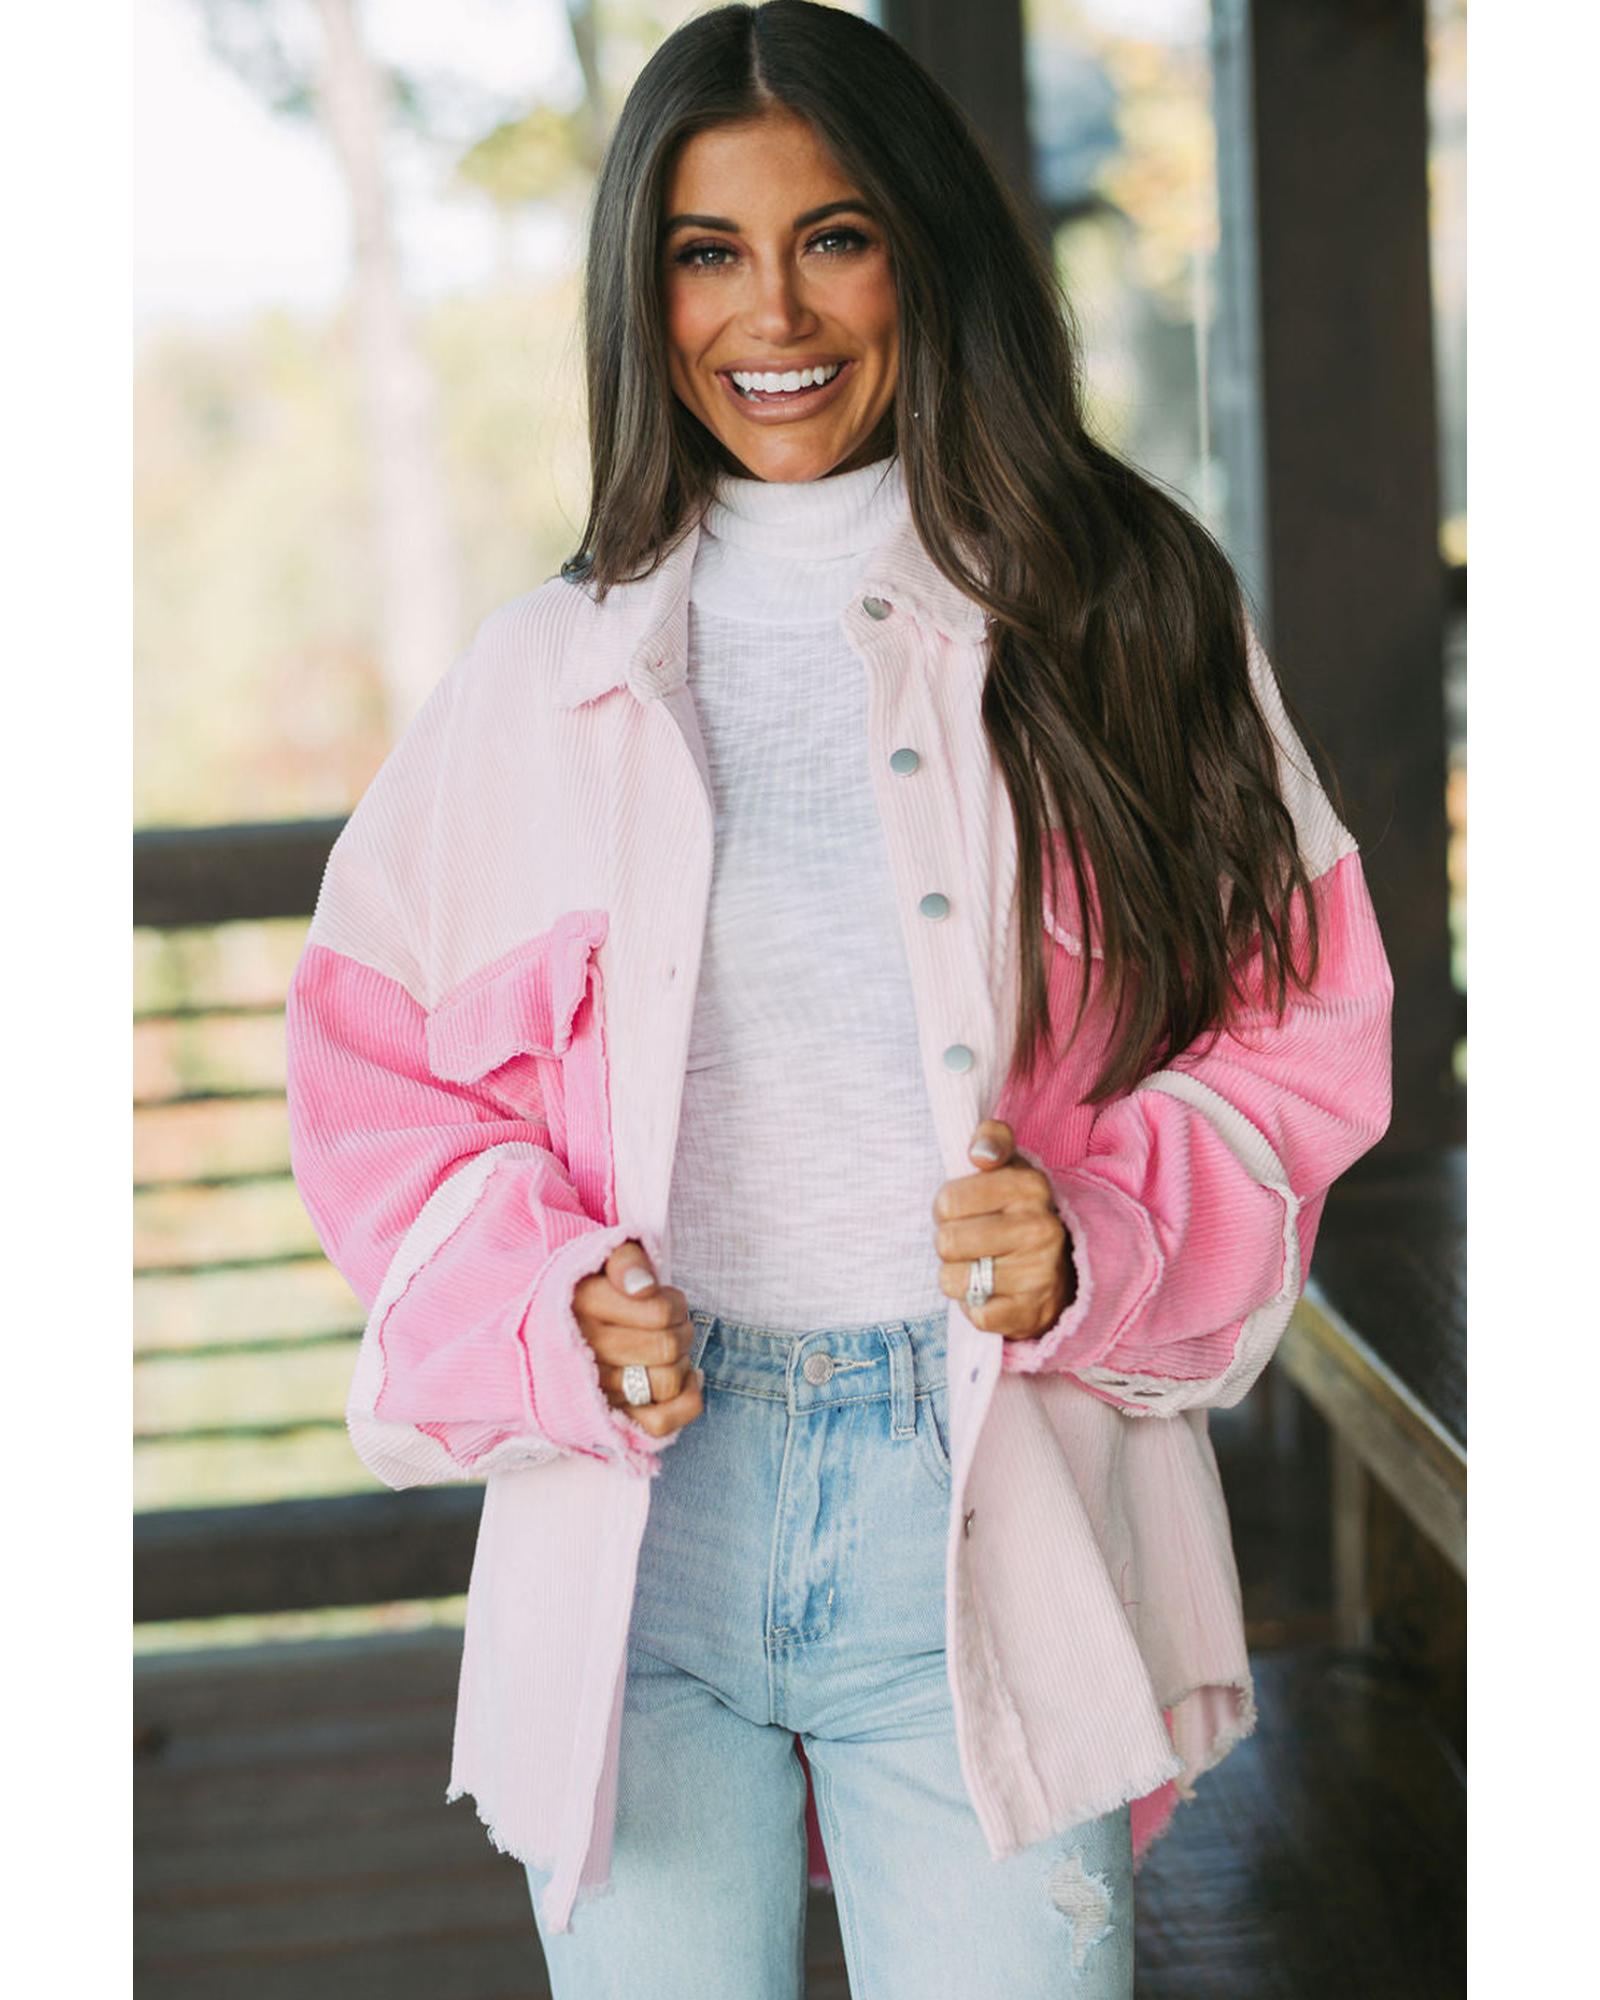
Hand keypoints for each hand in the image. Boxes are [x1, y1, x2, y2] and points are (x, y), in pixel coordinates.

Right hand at [572, 1240, 704, 1437]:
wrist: (547, 1327)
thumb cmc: (591, 1288)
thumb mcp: (604, 1258)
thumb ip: (626, 1261)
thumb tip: (644, 1288)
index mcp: (585, 1306)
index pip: (661, 1313)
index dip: (676, 1304)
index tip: (665, 1298)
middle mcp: (586, 1351)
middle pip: (667, 1348)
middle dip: (682, 1331)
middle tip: (672, 1324)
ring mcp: (596, 1389)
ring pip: (665, 1384)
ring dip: (681, 1364)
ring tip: (669, 1349)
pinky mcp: (610, 1418)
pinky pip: (660, 1423)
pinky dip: (686, 1401)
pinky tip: (688, 1378)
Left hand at [932, 1119, 1077, 1342]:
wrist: (1062, 1271)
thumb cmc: (1017, 1213)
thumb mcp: (1009, 1168)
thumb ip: (992, 1140)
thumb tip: (979, 1153)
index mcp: (1030, 1186)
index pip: (948, 1200)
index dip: (946, 1208)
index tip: (967, 1210)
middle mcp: (1040, 1228)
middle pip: (946, 1241)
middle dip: (950, 1243)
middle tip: (972, 1242)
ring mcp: (1038, 1272)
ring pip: (953, 1279)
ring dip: (958, 1276)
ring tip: (981, 1267)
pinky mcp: (1031, 1312)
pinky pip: (974, 1313)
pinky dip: (974, 1306)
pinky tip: (992, 1294)